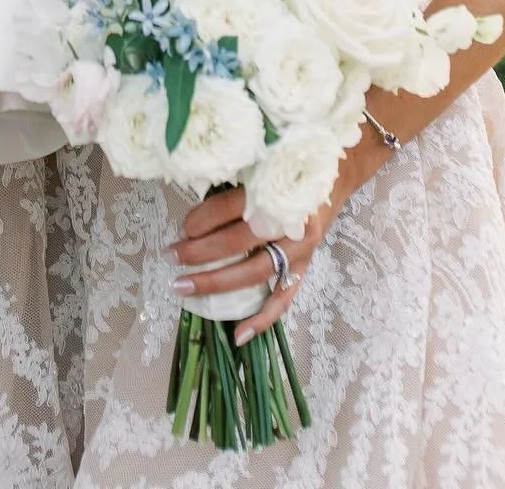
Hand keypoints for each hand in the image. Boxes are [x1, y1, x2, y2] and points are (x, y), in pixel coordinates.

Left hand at [169, 185, 336, 345]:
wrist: (333, 177)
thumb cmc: (285, 171)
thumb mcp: (259, 169)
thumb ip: (231, 189)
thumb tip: (191, 220)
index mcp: (274, 190)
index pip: (231, 207)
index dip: (202, 219)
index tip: (182, 227)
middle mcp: (289, 222)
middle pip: (239, 242)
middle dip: (199, 252)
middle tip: (171, 256)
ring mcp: (300, 250)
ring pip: (255, 272)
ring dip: (216, 282)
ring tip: (184, 287)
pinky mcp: (305, 269)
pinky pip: (284, 300)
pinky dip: (262, 319)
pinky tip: (237, 335)